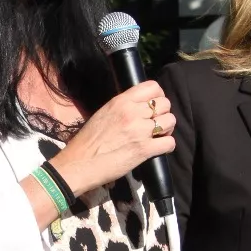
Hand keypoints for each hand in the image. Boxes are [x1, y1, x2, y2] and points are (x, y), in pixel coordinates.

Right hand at [52, 81, 174, 195]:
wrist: (79, 163)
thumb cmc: (87, 141)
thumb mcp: (103, 114)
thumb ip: (122, 108)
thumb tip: (138, 108)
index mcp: (121, 101)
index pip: (152, 87)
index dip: (158, 96)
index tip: (154, 106)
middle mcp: (132, 112)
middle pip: (165, 104)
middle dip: (163, 113)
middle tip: (156, 124)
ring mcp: (139, 131)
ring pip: (171, 120)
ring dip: (167, 129)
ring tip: (158, 136)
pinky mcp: (144, 149)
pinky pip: (170, 142)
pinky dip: (167, 146)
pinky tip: (158, 148)